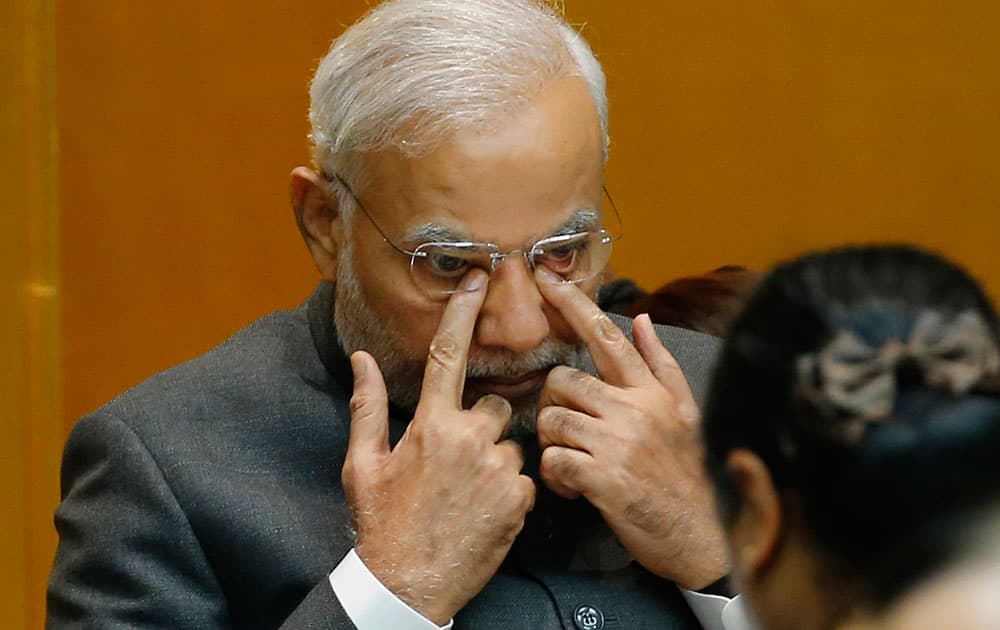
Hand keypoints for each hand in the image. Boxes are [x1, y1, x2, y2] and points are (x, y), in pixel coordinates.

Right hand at [342, 270, 535, 623]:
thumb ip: (366, 406)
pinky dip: (511, 489)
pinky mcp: (522, 497)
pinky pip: (525, 476)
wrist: (410, 583)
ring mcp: (499, 468)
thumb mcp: (362, 465)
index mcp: (430, 424)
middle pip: (492, 405)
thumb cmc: (382, 522)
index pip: (447, 356)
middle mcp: (469, 438)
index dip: (463, 314)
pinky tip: (485, 510)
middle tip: (456, 462)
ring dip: (495, 459)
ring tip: (468, 493)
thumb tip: (361, 358)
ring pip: (509, 442)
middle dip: (479, 425)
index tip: (478, 280)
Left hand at [535, 269, 727, 588]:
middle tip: (567, 434)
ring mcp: (618, 443)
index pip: (606, 336)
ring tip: (572, 463)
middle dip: (554, 405)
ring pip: (551, 419)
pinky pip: (553, 461)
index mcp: (652, 392)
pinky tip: (573, 489)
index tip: (545, 278)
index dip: (572, 303)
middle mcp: (635, 410)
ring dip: (552, 443)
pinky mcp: (604, 479)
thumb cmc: (687, 474)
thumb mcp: (684, 413)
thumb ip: (659, 365)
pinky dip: (554, 477)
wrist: (704, 537)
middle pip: (562, 379)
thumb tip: (642, 320)